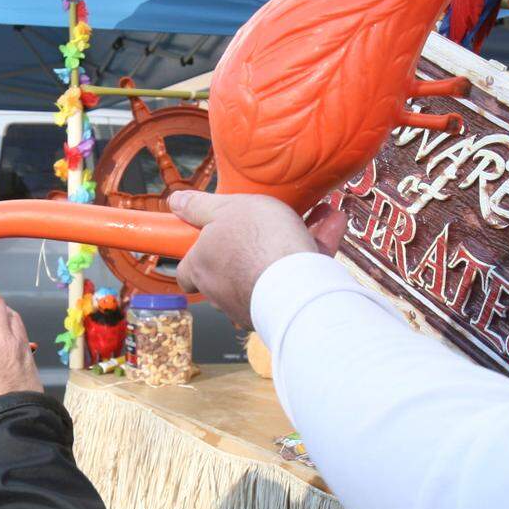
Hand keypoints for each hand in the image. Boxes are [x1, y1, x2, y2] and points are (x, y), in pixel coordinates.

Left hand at [169, 192, 347, 327]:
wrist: (297, 284)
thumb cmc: (258, 242)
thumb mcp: (227, 209)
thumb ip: (200, 206)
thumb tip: (175, 202)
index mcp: (202, 268)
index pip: (186, 272)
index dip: (195, 256)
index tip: (208, 241)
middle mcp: (223, 292)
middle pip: (229, 269)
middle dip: (249, 246)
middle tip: (267, 223)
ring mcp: (253, 303)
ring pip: (270, 270)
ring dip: (288, 242)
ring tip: (314, 215)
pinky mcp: (286, 307)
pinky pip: (299, 275)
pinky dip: (315, 251)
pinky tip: (333, 222)